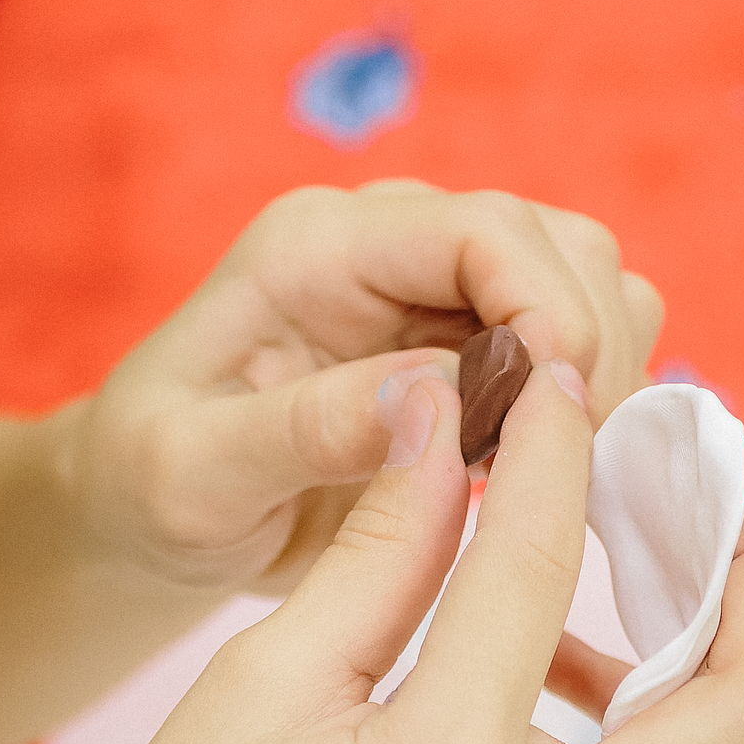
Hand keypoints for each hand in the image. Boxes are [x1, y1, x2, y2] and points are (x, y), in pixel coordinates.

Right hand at [0, 363, 743, 743]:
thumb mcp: (254, 690)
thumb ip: (376, 554)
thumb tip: (444, 418)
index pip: (537, 569)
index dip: (557, 447)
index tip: (563, 382)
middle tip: (718, 487)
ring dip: (742, 651)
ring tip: (676, 560)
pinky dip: (676, 721)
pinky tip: (582, 663)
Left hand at [65, 181, 665, 593]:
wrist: (145, 514)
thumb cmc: (146, 488)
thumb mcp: (191, 473)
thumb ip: (302, 430)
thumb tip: (431, 396)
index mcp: (316, 249)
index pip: (484, 229)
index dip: (548, 310)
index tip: (555, 418)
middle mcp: (390, 247)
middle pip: (562, 247)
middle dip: (585, 356)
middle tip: (555, 472)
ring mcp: (439, 291)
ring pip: (591, 288)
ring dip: (597, 381)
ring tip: (543, 477)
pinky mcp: (473, 344)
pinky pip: (581, 347)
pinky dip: (589, 407)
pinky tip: (540, 476)